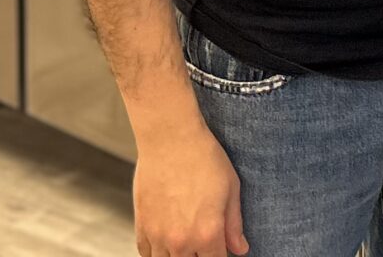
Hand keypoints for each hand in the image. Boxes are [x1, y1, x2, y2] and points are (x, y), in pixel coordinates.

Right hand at [133, 117, 247, 256]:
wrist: (170, 137)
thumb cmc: (204, 157)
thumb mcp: (230, 188)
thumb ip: (234, 224)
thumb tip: (240, 249)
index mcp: (207, 234)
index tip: (221, 251)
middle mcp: (181, 241)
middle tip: (204, 245)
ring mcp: (158, 235)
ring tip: (186, 246)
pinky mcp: (142, 225)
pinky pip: (146, 253)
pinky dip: (157, 253)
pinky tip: (166, 244)